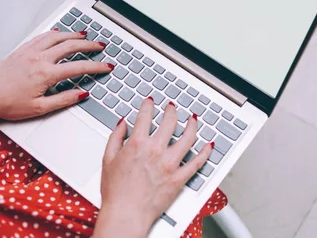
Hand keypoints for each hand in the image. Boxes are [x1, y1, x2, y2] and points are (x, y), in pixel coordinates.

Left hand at [0, 29, 112, 119]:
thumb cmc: (8, 104)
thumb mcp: (40, 108)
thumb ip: (64, 99)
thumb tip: (82, 94)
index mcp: (47, 74)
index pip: (79, 67)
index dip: (96, 66)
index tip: (107, 66)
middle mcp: (40, 58)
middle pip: (71, 45)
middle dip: (89, 45)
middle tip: (101, 46)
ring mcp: (30, 52)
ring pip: (57, 37)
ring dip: (73, 34)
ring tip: (85, 35)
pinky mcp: (22, 50)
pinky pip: (42, 37)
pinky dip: (55, 33)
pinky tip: (59, 33)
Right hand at [95, 98, 212, 236]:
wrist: (126, 214)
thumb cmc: (116, 192)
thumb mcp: (108, 159)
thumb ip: (116, 137)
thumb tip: (122, 123)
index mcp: (138, 144)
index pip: (146, 116)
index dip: (148, 105)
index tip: (150, 102)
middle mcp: (156, 150)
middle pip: (170, 122)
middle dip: (171, 110)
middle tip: (172, 107)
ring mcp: (170, 164)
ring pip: (188, 138)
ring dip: (192, 125)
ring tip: (193, 119)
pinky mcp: (179, 178)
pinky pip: (197, 163)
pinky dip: (205, 152)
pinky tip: (209, 145)